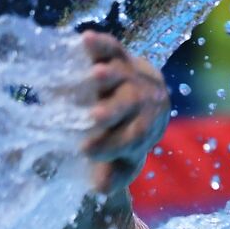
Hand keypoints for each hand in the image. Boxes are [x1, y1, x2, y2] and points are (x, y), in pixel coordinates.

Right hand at [80, 32, 169, 196]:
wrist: (145, 101)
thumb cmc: (123, 141)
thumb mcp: (119, 164)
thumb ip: (108, 176)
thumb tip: (100, 188)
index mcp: (145, 131)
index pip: (131, 139)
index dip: (110, 146)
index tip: (85, 151)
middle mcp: (145, 103)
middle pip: (133, 106)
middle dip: (113, 111)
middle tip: (94, 117)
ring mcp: (134, 76)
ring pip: (125, 74)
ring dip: (109, 76)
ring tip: (92, 76)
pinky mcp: (122, 56)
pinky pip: (113, 48)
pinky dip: (100, 45)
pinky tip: (84, 40)